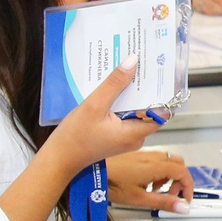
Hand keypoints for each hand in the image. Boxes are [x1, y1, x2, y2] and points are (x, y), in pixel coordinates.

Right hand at [45, 60, 166, 173]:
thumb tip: (133, 62)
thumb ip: (114, 85)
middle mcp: (135, 137)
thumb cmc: (74, 138)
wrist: (59, 158)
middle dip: (144, 88)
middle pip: (148, 109)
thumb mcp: (94, 106)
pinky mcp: (117, 135)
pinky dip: (121, 102)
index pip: (161, 112)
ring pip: (135, 110)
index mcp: (135, 134)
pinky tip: (113, 89)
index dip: (162, 92)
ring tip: (126, 72)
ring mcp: (126, 137)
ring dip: (130, 94)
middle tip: (141, 65)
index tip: (158, 73)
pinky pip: (125, 115)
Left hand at [107, 148, 190, 211]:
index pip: (183, 172)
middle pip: (178, 163)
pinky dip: (158, 172)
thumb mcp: (140, 198)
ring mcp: (144, 154)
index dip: (188, 186)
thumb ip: (164, 202)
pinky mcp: (136, 155)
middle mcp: (152, 157)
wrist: (92, 172)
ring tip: (156, 191)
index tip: (185, 199)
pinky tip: (146, 184)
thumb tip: (182, 207)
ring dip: (168, 177)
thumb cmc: (111, 183)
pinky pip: (155, 160)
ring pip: (167, 161)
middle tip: (172, 195)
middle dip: (180, 180)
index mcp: (156, 166)